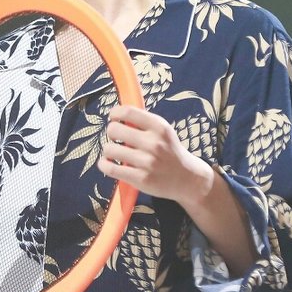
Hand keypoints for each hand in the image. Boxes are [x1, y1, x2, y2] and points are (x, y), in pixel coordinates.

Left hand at [97, 105, 212, 206]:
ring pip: (109, 149)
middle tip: (116, 138)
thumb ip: (143, 122)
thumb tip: (118, 113)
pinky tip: (108, 164)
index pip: (127, 112)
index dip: (115, 113)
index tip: (113, 118)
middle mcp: (153, 143)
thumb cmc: (170, 152)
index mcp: (159, 127)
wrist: (187, 178)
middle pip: (114, 130)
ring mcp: (147, 162)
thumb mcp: (163, 131)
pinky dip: (104, 165)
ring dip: (108, 150)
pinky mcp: (141, 179)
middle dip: (111, 133)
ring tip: (114, 153)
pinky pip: (110, 168)